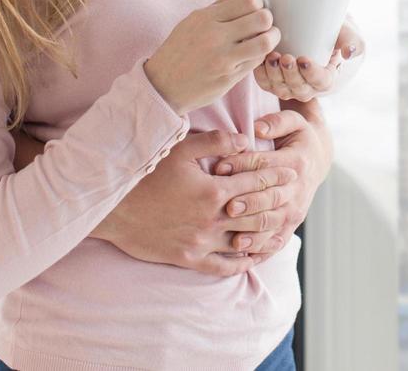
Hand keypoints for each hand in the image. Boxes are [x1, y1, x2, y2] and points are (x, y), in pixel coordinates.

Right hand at [90, 129, 299, 276]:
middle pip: (258, 213)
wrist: (112, 209)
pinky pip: (225, 266)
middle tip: (295, 196)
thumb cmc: (145, 175)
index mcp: (213, 190)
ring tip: (284, 227)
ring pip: (247, 242)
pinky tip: (256, 257)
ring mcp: (201, 242)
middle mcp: (212, 219)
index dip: (277, 175)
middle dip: (280, 203)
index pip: (256, 182)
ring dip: (268, 235)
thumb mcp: (179, 149)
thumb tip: (246, 139)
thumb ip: (215, 142)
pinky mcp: (189, 259)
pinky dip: (244, 262)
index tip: (292, 171)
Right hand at [145, 0, 279, 114]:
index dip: (259, 3)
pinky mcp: (229, 78)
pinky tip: (255, 52)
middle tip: (265, 24)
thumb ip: (225, 1)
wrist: (163, 85)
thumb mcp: (195, 20)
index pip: (249, 1)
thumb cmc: (180, 48)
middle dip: (269, 19)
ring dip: (272, 38)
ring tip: (268, 38)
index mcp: (206, 17)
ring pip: (265, 42)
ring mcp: (223, 59)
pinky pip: (257, 62)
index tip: (256, 9)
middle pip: (262, 19)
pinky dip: (261, 55)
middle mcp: (214, 36)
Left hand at [212, 106, 332, 258]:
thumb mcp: (293, 122)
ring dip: (254, 232)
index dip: (241, 165)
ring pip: (273, 224)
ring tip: (234, 240)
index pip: (265, 165)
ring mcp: (295, 210)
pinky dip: (260, 250)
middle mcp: (298, 189)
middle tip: (226, 206)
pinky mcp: (291, 224)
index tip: (218, 167)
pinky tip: (242, 257)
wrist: (317, 159)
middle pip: (269, 198)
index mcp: (296, 162)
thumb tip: (259, 129)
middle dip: (247, 203)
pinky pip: (276, 241)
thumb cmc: (297, 137)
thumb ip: (276, 122)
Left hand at [253, 18, 363, 101]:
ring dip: (274, 75)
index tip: (304, 59)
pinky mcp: (272, 80)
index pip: (320, 82)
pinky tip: (259, 59)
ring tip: (272, 56)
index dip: (311, 74)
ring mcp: (288, 86)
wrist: (314, 28)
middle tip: (285, 57)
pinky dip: (260, 74)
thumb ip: (354, 41)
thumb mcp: (348, 33)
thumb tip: (349, 52)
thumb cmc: (333, 31)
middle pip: (298, 87)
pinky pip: (265, 83)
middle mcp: (307, 87)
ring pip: (280, 88)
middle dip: (290, 74)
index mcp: (326, 78)